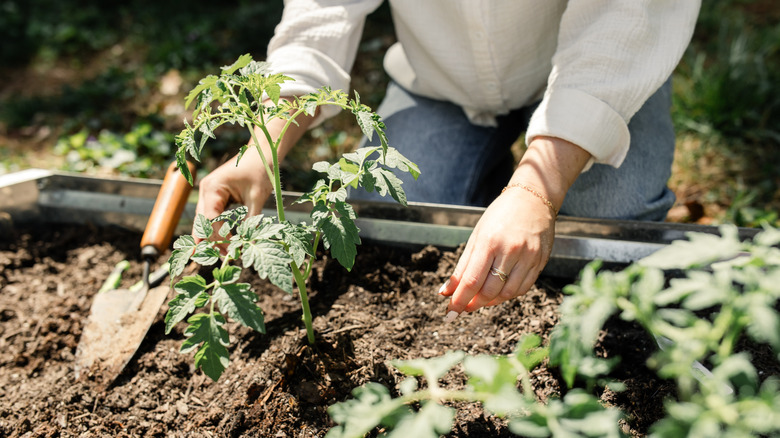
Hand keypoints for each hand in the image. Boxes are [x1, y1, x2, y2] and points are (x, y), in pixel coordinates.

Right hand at [193, 100, 314, 242]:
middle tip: (225, 259)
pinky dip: (219, 229)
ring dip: (215, 237)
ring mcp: (209, 193)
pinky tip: (227, 242)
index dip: (218, 239)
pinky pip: (213, 216)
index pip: (210, 220)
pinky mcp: (216, 196)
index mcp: (212, 188)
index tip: (231, 253)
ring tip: (227, 254)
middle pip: (202, 223)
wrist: (263, 151)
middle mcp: (206, 191)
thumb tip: (248, 244)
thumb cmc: (261, 169)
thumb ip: (251, 221)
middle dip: (212, 242)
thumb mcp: (258, 196)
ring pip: (206, 222)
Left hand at [438, 136, 591, 318]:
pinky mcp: (541, 262)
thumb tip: (446, 292)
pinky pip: (523, 288)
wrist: (533, 199)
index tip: (449, 313)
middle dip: (474, 303)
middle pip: (489, 290)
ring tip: (480, 299)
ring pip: (508, 293)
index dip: (459, 300)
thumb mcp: (477, 236)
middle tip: (464, 306)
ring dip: (491, 301)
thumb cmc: (500, 216)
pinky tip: (499, 291)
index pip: (472, 280)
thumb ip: (462, 266)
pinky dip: (508, 295)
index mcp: (490, 241)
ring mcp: (529, 257)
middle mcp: (511, 250)